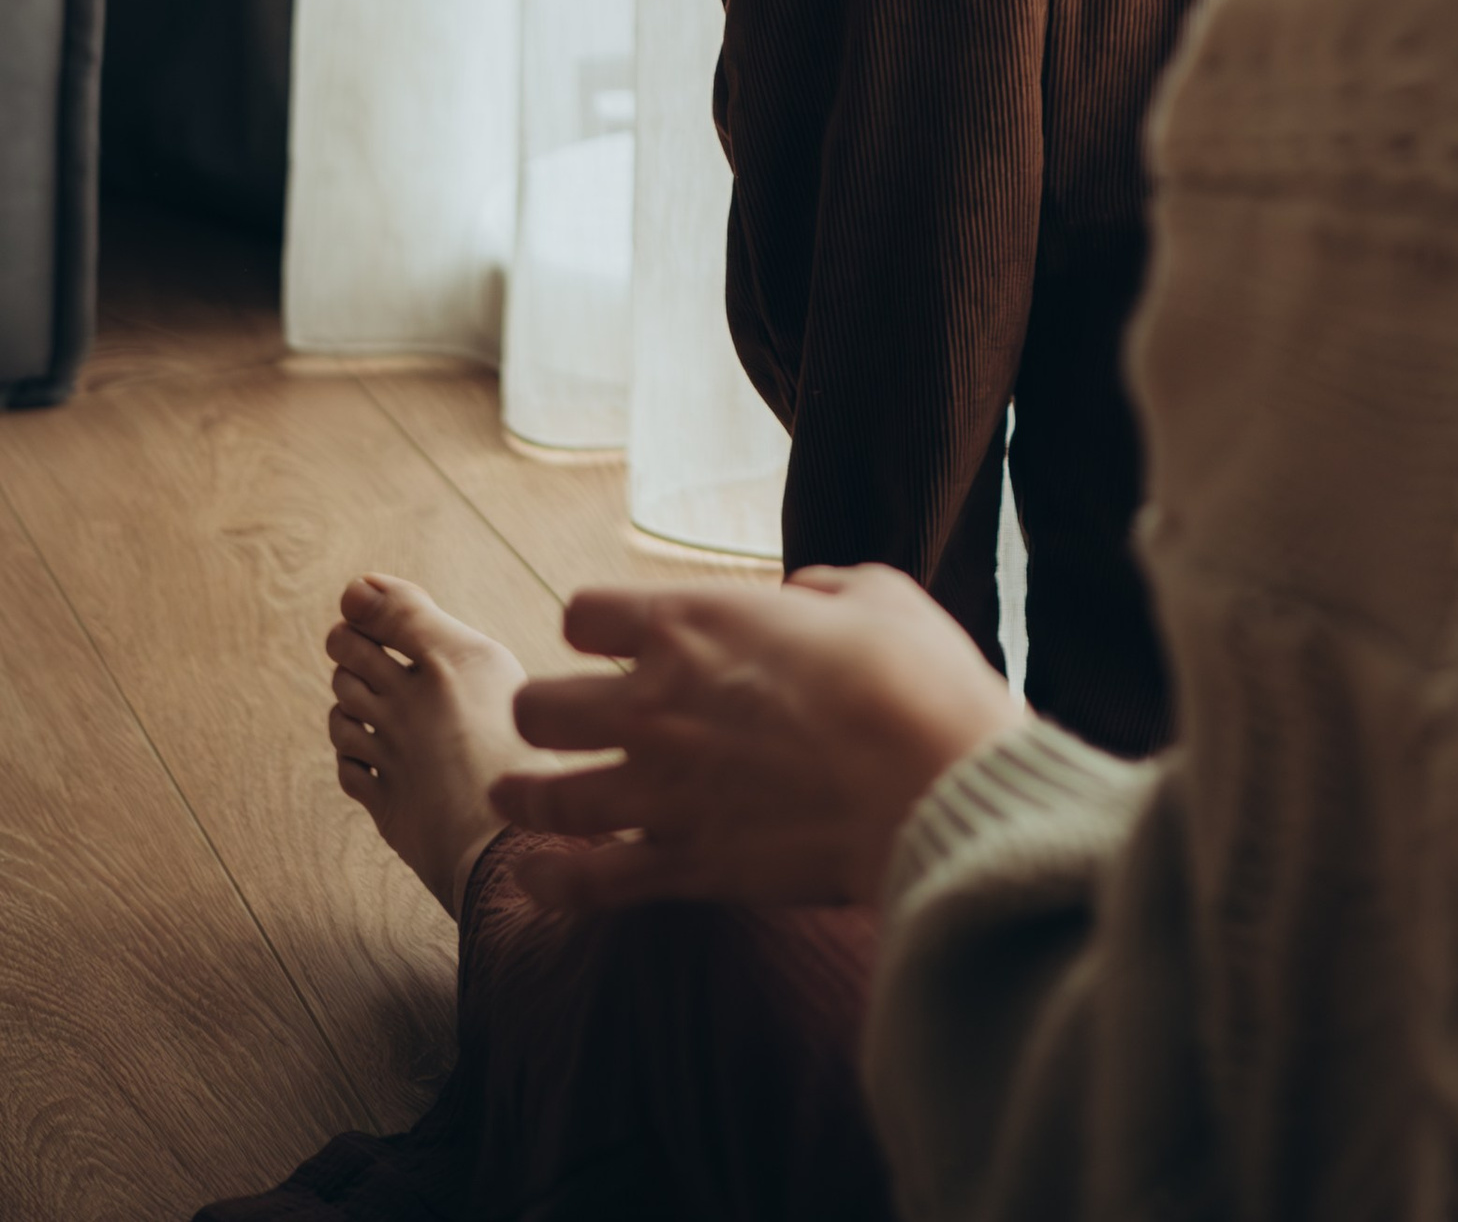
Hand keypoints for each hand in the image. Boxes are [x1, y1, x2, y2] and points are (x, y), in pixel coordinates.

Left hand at [492, 566, 1018, 915]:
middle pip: (538, 707)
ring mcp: (661, 790)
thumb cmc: (914, 680)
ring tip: (510, 794)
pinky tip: (531, 879)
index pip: (583, 613)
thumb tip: (800, 601)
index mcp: (694, 623)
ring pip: (547, 795)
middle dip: (541, 712)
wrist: (932, 784)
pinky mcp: (684, 864)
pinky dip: (553, 883)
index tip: (613, 639)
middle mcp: (654, 703)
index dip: (596, 625)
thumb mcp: (875, 595)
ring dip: (524, 793)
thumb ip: (820, 590)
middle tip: (555, 722)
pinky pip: (589, 882)